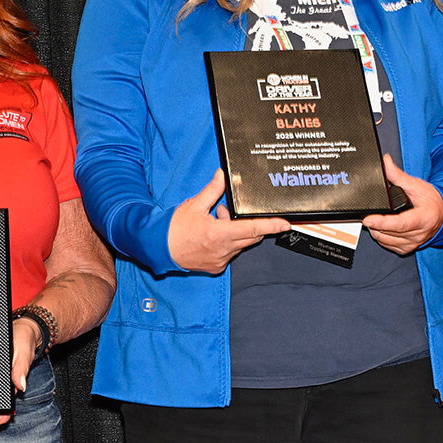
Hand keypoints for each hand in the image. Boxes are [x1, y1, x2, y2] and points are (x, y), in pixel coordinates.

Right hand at [166, 170, 289, 273]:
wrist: (158, 248)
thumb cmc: (174, 228)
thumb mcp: (194, 205)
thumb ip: (212, 191)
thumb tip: (222, 175)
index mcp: (219, 234)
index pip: (252, 229)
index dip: (271, 226)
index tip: (284, 224)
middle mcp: (223, 250)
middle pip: (251, 236)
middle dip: (248, 223)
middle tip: (227, 212)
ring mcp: (220, 260)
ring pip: (240, 244)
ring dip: (236, 232)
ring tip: (216, 220)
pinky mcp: (216, 267)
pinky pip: (231, 253)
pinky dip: (228, 242)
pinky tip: (213, 234)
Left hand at [362, 153, 442, 255]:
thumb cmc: (432, 201)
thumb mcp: (416, 185)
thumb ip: (397, 175)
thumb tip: (385, 162)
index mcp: (423, 218)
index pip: (400, 224)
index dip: (382, 222)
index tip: (368, 219)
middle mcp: (419, 234)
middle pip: (390, 233)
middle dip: (375, 225)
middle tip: (368, 215)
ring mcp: (413, 243)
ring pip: (387, 241)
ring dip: (377, 231)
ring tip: (375, 219)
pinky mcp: (408, 248)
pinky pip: (389, 246)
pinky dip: (382, 238)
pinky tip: (381, 229)